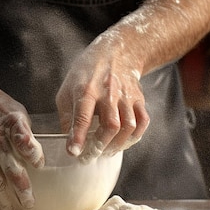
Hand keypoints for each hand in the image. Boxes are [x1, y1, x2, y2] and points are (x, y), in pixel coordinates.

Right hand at [0, 87, 43, 209]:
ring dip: (3, 200)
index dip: (32, 153)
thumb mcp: (18, 114)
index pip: (23, 139)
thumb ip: (28, 136)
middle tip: (30, 202)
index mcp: (11, 122)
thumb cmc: (0, 110)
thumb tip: (42, 162)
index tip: (40, 165)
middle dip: (20, 188)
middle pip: (8, 167)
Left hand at [56, 33, 149, 160]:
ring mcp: (126, 96)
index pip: (82, 115)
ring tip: (105, 152)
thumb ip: (67, 115)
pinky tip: (122, 142)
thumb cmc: (86, 73)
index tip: (73, 152)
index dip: (78, 136)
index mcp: (86, 89)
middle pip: (110, 125)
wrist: (116, 52)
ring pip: (128, 126)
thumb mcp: (67, 89)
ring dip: (116, 145)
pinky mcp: (139, 99)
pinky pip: (142, 122)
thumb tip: (67, 140)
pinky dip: (134, 137)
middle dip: (100, 146)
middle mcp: (109, 92)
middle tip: (89, 157)